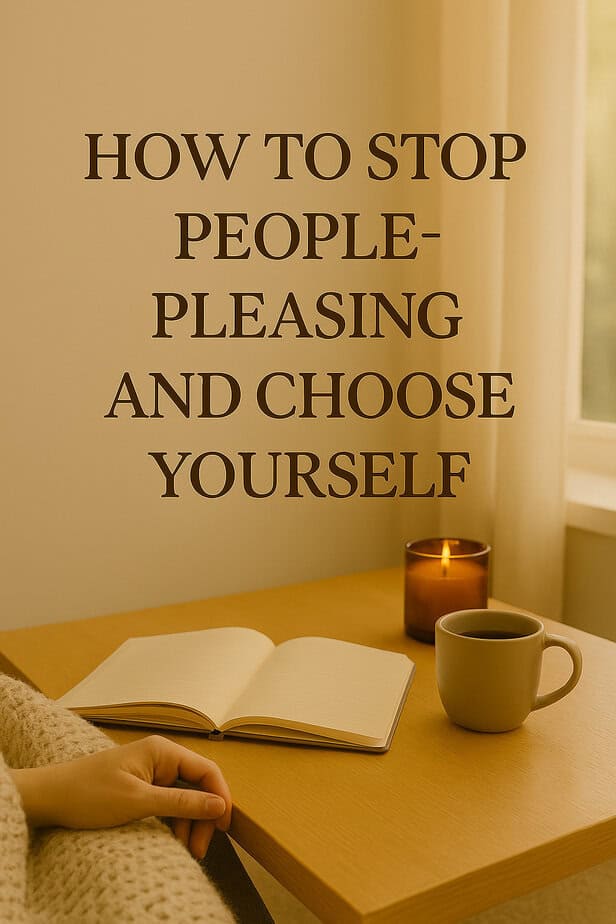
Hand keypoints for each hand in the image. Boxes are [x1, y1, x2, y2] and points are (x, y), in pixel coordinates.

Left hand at [10, 735, 231, 858]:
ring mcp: (150, 771)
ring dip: (189, 823)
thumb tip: (219, 804)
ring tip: (187, 850)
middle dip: (203, 816)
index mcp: (163, 751)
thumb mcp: (139, 802)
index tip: (225, 826)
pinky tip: (173, 839)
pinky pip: (167, 802)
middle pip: (197, 785)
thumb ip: (182, 803)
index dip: (221, 796)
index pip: (206, 770)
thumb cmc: (88, 794)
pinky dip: (173, 821)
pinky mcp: (140, 786)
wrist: (48, 798)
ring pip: (184, 796)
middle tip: (199, 849)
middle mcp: (160, 757)